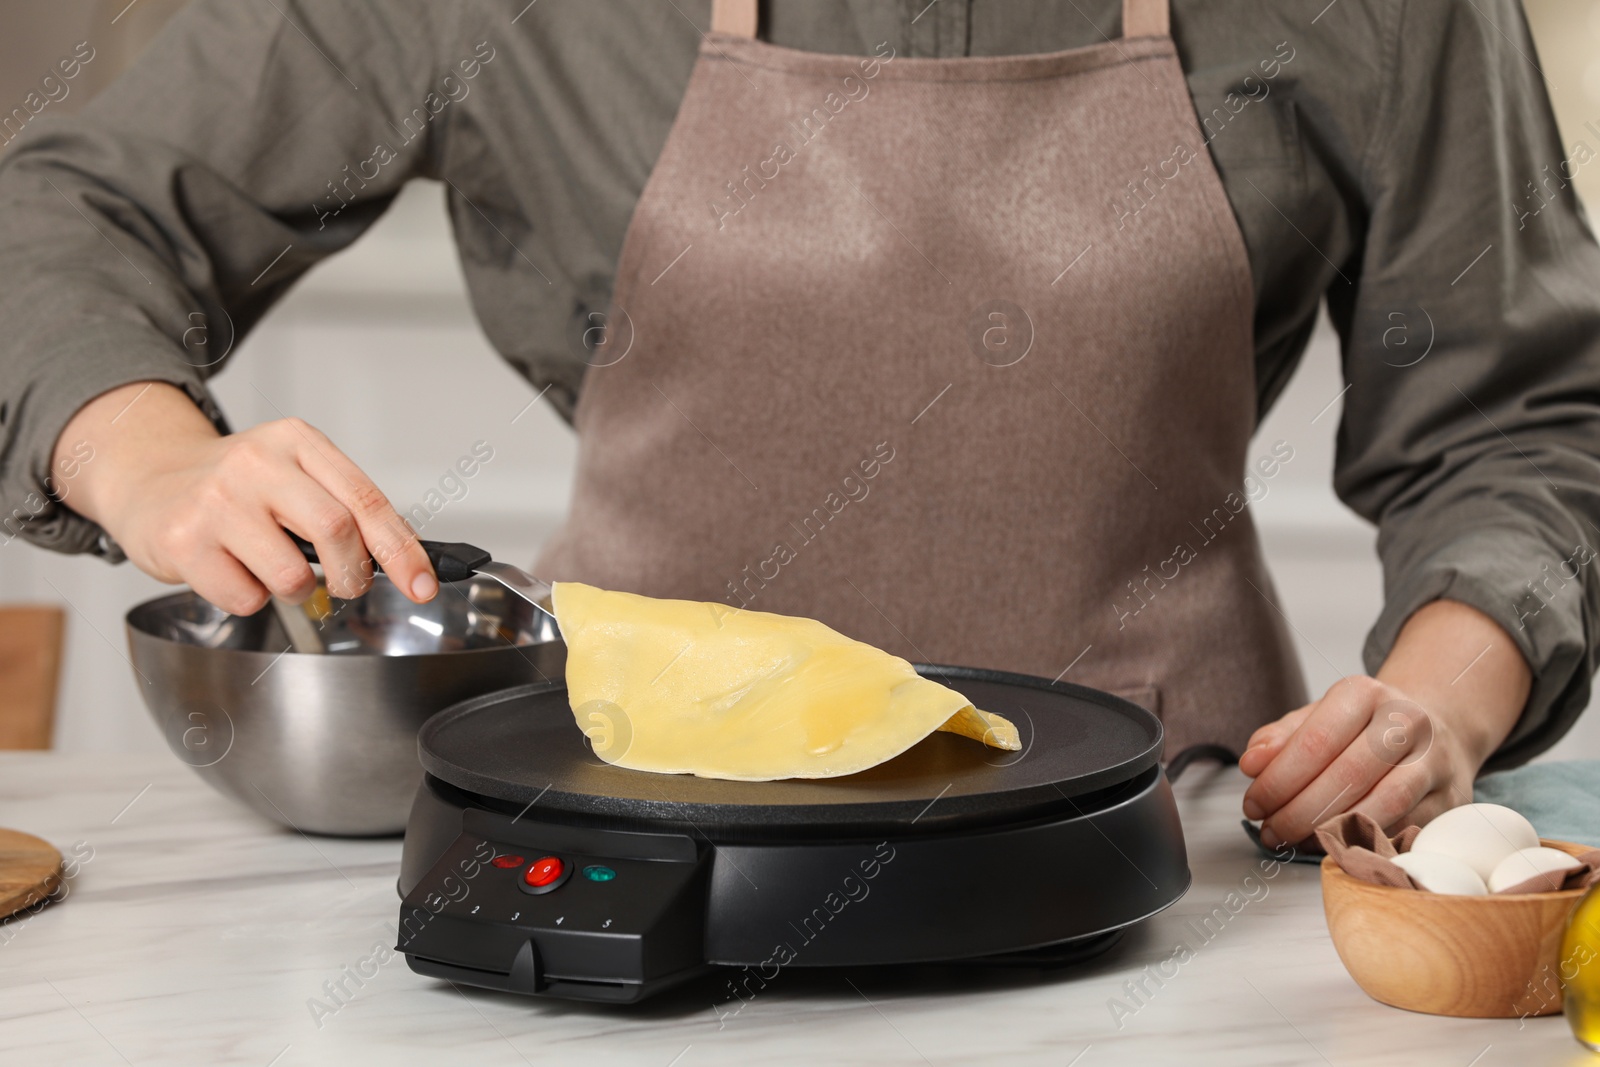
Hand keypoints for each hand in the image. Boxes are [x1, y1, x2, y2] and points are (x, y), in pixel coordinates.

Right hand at [53, 381, 436, 614]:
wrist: (149, 478)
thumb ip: (346, 507)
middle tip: (346, 585)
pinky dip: (250, 598)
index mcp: (297, 442)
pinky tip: (232, 571)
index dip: (402, 549)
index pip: (367, 499)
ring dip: (296, 590)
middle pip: (337, 532)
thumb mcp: (295, 475)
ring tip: (271, 567)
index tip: (423, 584)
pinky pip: (246, 597)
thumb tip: (406, 559)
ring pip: (292, 576)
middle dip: (353, 574)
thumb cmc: (235, 487)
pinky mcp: (184, 541)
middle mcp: (257, 463)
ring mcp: (217, 501)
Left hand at [1238, 599, 1529, 847]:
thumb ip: (1280, 738)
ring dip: (1332, 832)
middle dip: (1299, 812)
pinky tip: (1336, 847)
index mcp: (1365, 694)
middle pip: (1347, 776)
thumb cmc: (1363, 729)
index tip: (1253, 804)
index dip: (1278, 780)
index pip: (1315, 741)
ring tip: (1295, 842)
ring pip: (1383, 805)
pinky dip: (1366, 844)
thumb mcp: (1318, 718)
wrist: (1438, 731)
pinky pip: (1406, 829)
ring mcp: (1435, 761)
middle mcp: (1406, 721)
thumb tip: (1252, 764)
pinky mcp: (1451, 800)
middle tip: (1270, 832)